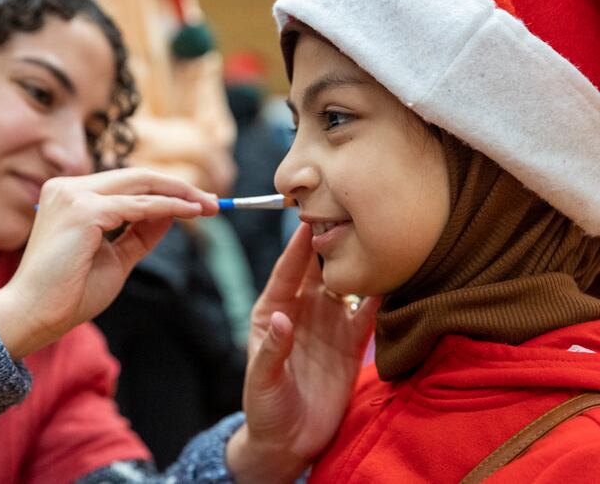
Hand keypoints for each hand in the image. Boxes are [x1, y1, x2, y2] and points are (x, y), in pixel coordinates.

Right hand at [0, 168, 217, 359]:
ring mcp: (74, 195)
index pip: (127, 184)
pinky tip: (192, 213)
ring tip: (210, 207)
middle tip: (214, 203)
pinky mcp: (84, 211)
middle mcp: (69, 187)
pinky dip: (169, 207)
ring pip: (141, 185)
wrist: (33, 315)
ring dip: (180, 194)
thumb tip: (174, 213)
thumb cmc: (68, 293)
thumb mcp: (115, 258)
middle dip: (179, 187)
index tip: (198, 205)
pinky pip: (139, 206)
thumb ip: (141, 233)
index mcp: (71, 195)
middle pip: (137, 177)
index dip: (165, 190)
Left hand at [227, 223, 379, 483]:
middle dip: (331, 242)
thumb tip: (283, 318)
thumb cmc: (265, 405)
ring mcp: (329, 323)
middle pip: (319, 268)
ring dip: (358, 265)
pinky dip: (381, 298)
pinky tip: (394, 277)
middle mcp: (303, 309)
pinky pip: (368, 314)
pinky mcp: (352, 342)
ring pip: (347, 285)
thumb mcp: (262, 380)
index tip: (308, 221)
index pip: (287, 271)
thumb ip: (272, 350)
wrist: (289, 440)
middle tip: (347, 214)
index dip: (298, 247)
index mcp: (273, 309)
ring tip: (375, 237)